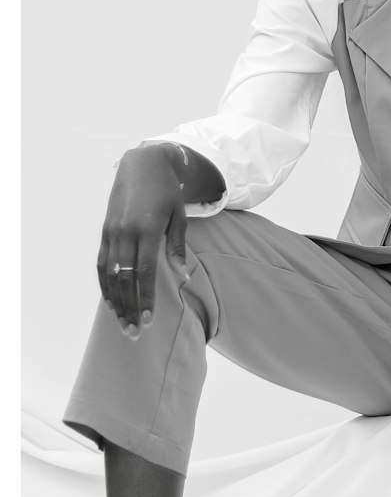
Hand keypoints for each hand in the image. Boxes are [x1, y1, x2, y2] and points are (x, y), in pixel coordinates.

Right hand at [96, 146, 187, 337]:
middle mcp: (126, 233)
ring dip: (115, 300)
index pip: (145, 273)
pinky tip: (110, 299)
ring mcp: (112, 231)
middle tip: (134, 332)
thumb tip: (182, 275)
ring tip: (122, 322)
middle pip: (125, 279)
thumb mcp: (178, 215)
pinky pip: (103, 262)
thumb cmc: (167, 190)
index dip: (146, 298)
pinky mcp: (105, 230)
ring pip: (110, 274)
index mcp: (147, 230)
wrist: (142, 164)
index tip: (148, 321)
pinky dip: (105, 283)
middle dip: (129, 307)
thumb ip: (177, 246)